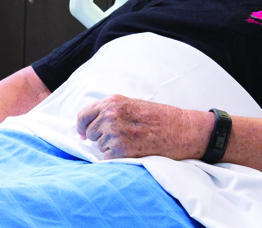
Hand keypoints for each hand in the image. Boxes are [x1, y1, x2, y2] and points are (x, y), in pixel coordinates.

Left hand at [76, 95, 206, 159]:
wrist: (180, 129)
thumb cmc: (158, 117)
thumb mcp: (130, 104)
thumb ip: (109, 111)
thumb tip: (85, 126)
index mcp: (111, 102)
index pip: (83, 116)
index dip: (81, 127)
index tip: (81, 133)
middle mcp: (109, 116)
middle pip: (90, 133)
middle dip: (100, 137)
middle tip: (121, 136)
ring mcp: (114, 133)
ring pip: (99, 146)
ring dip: (110, 147)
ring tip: (131, 141)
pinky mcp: (120, 150)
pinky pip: (107, 158)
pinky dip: (117, 158)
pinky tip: (132, 150)